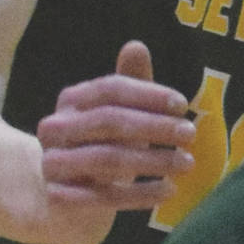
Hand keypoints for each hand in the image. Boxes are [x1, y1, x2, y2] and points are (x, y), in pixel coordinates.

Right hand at [36, 41, 195, 243]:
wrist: (71, 196)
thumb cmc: (105, 144)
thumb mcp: (121, 112)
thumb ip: (132, 82)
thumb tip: (136, 45)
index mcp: (71, 100)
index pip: (110, 89)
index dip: (148, 95)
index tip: (183, 105)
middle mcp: (56, 129)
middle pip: (109, 121)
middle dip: (155, 127)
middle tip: (191, 134)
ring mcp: (53, 164)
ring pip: (108, 159)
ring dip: (154, 161)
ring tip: (188, 164)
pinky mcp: (60, 198)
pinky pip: (105, 196)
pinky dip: (141, 194)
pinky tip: (170, 190)